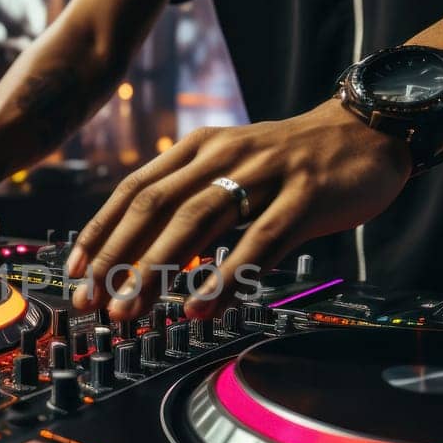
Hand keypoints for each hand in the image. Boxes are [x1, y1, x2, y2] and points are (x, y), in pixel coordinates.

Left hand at [65, 98, 411, 319]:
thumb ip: (192, 202)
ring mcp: (264, 174)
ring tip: (131, 310)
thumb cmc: (292, 163)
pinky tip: (202, 306)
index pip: (135, 190)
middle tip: (93, 302)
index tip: (75, 272)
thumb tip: (145, 254)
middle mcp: (223, 155)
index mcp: (198, 148)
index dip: (100, 231)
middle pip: (155, 207)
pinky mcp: (304, 196)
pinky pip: (259, 241)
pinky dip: (225, 276)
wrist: (367, 133)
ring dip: (156, 270)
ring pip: (197, 222)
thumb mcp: (233, 169)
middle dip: (116, 258)